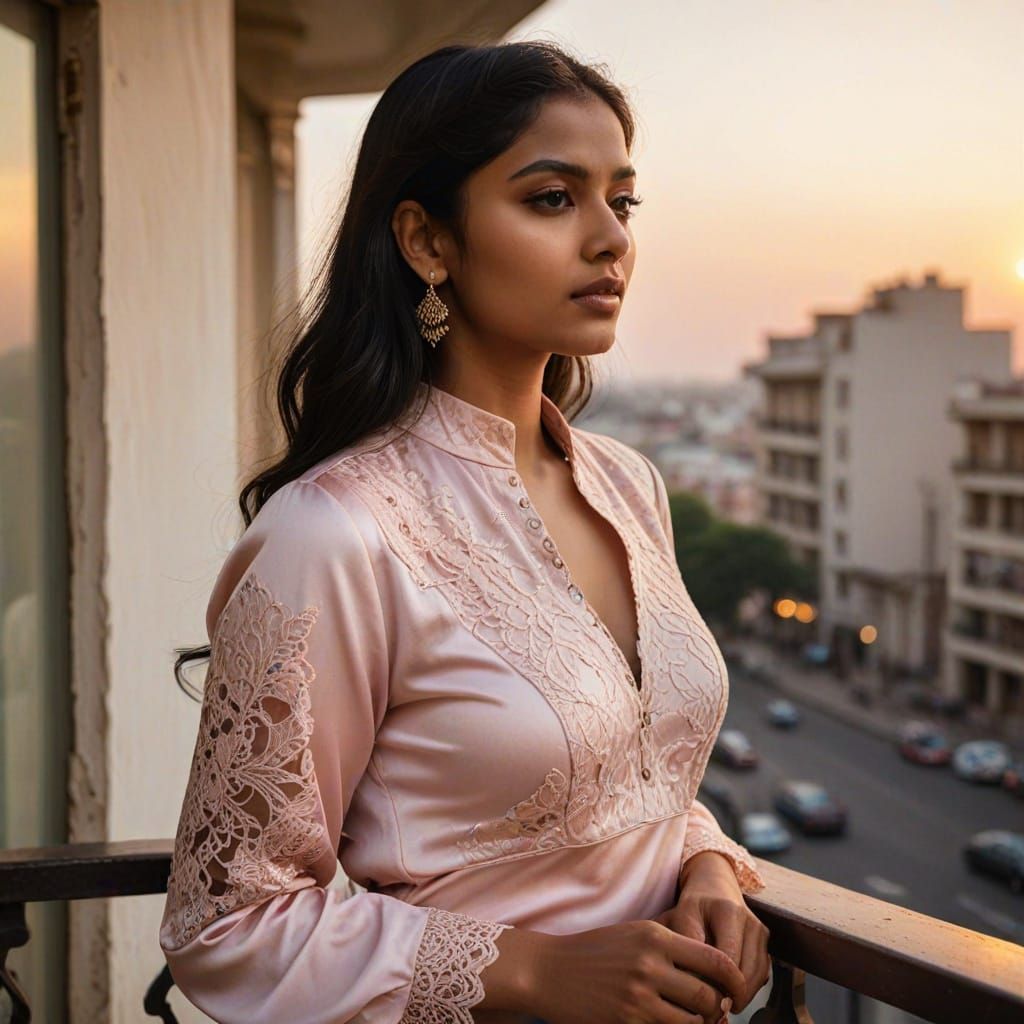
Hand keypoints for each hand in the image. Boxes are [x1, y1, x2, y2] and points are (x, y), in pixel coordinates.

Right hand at [527, 919, 745, 1023]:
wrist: (548, 970)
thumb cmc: (596, 951)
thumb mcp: (635, 935)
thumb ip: (671, 948)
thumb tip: (714, 974)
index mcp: (655, 936)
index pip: (715, 959)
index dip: (734, 979)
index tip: (736, 990)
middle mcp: (650, 964)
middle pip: (707, 996)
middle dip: (716, 1009)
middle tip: (715, 1012)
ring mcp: (637, 996)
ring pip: (690, 1021)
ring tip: (690, 1019)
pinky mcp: (626, 1021)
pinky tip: (664, 1022)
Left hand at [656, 852, 770, 1013]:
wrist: (714, 884)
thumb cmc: (694, 905)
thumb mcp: (681, 916)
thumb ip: (685, 944)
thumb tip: (691, 979)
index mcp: (727, 911)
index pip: (728, 959)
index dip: (717, 984)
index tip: (704, 1000)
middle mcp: (749, 920)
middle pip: (746, 971)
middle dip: (730, 994)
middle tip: (713, 1010)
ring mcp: (760, 930)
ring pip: (757, 976)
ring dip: (742, 994)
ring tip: (722, 1004)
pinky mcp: (765, 939)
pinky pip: (762, 972)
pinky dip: (750, 987)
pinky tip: (732, 991)